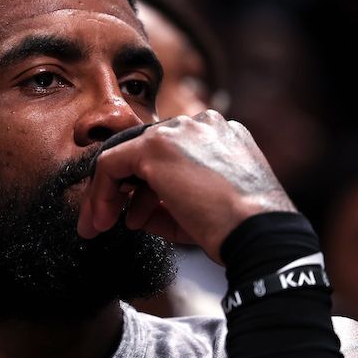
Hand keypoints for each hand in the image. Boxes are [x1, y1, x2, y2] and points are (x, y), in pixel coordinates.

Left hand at [77, 110, 295, 262]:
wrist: (257, 233)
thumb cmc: (236, 228)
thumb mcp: (202, 209)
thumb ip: (166, 202)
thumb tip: (133, 212)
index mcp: (219, 135)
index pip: (169, 153)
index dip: (146, 187)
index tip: (133, 216)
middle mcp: (199, 124)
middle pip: (145, 153)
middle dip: (123, 190)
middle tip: (104, 221)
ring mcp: (177, 131)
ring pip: (125, 157)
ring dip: (109, 196)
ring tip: (103, 227)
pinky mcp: (155, 147)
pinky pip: (111, 164)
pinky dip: (101, 193)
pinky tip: (101, 219)